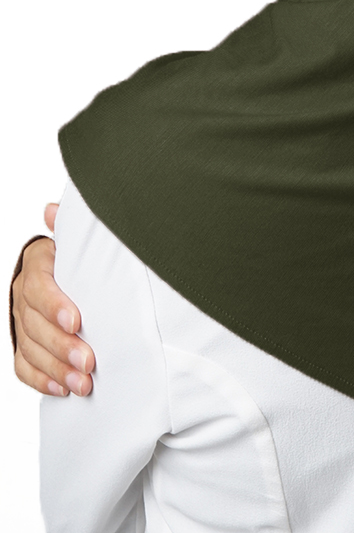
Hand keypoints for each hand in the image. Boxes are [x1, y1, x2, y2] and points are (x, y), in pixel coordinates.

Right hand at [11, 203, 94, 396]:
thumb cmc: (77, 257)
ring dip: (56, 368)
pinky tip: (62, 389)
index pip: (39, 286)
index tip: (77, 322)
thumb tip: (53, 210)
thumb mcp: (78, 240)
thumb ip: (71, 230)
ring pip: (30, 348)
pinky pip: (23, 366)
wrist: (60, 271)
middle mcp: (23, 293)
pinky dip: (41, 380)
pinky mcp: (22, 344)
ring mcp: (20, 321)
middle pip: (35, 324)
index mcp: (38, 264)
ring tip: (84, 383)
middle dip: (62, 346)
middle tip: (89, 362)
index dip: (55, 305)